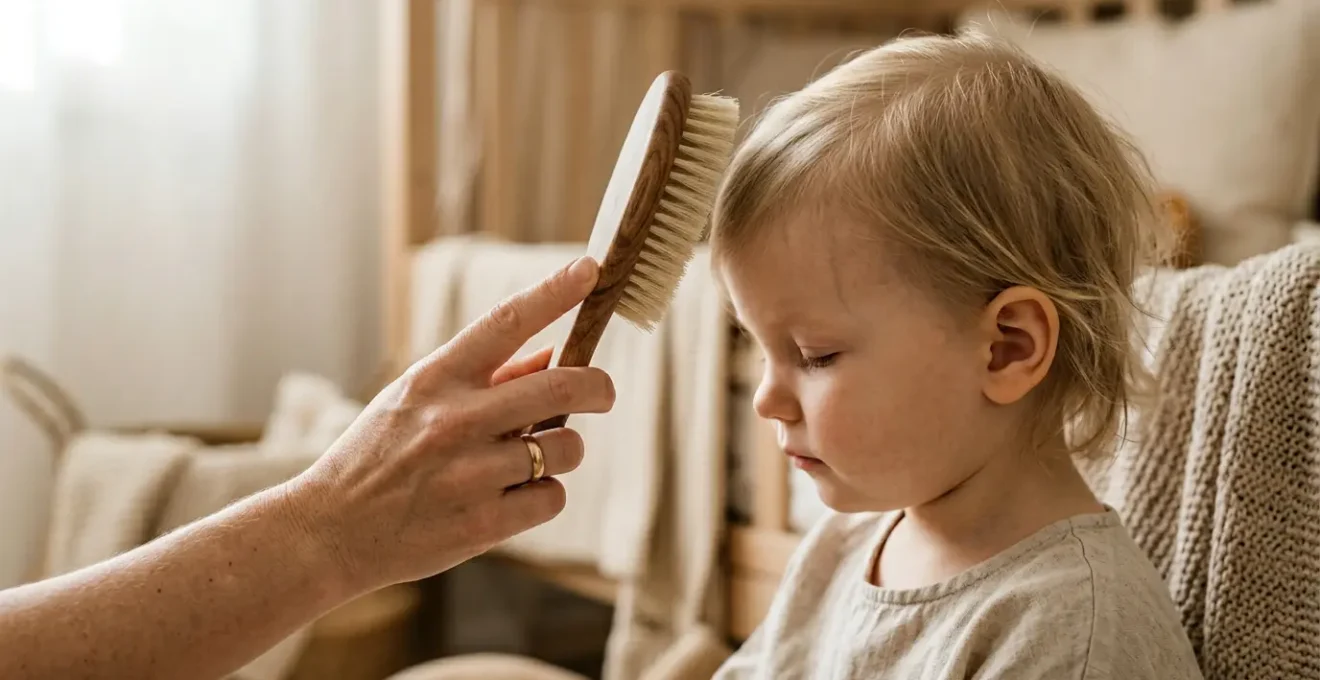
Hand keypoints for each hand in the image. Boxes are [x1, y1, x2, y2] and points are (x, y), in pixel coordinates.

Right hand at [288, 256, 614, 594]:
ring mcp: (470, 473)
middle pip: (562, 386)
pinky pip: (552, 497)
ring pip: (565, 447)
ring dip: (561, 452)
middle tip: (603, 394)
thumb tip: (552, 356)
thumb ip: (484, 379)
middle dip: (599, 387)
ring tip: (528, 461)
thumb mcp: (413, 400)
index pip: (506, 322)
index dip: (555, 292)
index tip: (590, 268)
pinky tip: (511, 497)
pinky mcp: (482, 523)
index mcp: (435, 379)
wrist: (327, 532)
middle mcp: (455, 420)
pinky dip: (543, 496)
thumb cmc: (375, 458)